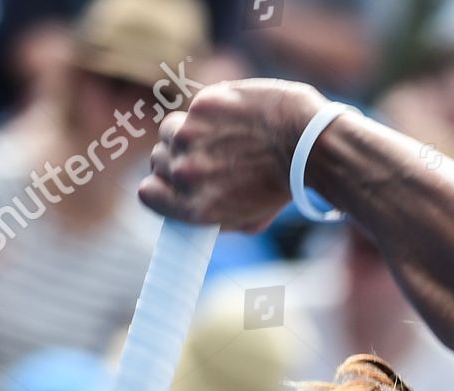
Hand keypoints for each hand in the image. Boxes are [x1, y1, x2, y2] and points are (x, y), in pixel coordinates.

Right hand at [139, 78, 327, 232]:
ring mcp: (190, 136)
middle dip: (176, 159)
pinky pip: (192, 110)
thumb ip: (212, 217)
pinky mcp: (202, 106)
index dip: (160, 187)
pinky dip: (208, 114)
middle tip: (206, 158)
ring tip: (219, 138)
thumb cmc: (280, 187)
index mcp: (192, 207)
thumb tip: (191, 212)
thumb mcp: (247, 221)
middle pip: (157, 161)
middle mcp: (184, 173)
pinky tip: (234, 120)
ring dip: (187, 133)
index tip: (173, 182)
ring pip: (169, 131)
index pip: (147, 194)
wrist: (307, 146)